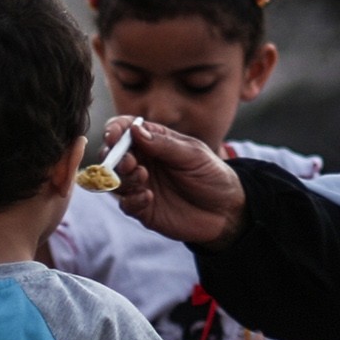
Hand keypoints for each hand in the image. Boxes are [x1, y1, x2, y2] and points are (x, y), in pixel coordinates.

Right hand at [110, 120, 247, 247]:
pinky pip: (126, 204)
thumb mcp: (193, 155)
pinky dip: (131, 200)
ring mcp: (141, 185)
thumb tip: (135, 130)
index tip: (114, 136)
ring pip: (115, 179)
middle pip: (113, 154)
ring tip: (143, 178)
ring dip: (123, 178)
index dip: (115, 130)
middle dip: (115, 156)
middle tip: (130, 162)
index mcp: (154, 141)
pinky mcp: (143, 208)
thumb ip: (165, 144)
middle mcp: (143, 161)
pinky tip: (148, 197)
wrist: (226, 210)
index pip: (125, 129)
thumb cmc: (212, 175)